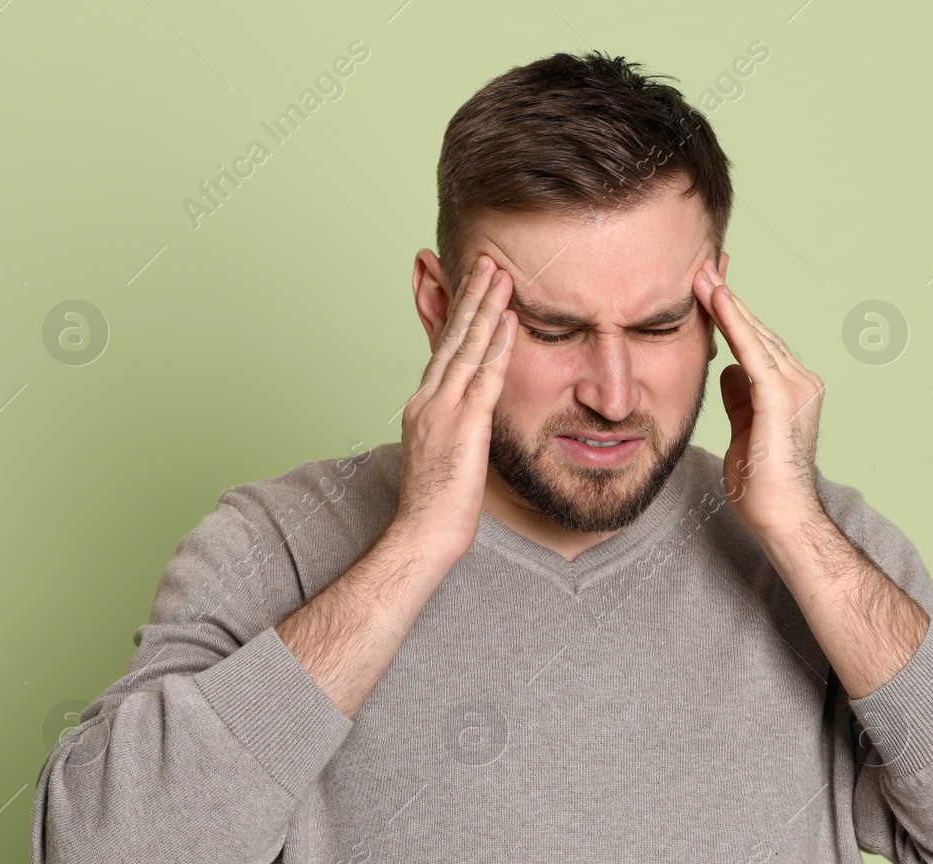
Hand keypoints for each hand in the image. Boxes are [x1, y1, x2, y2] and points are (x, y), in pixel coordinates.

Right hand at [394, 254, 516, 561]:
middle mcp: (428, 399)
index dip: (458, 315)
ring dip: (486, 307)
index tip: (471, 286)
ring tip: (500, 273)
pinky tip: (510, 319)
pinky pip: (485, 376)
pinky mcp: (463, 425)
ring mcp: (443, 410)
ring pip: (467, 347)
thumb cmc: (435, 508)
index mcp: (423, 406)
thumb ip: (453, 430)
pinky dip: (498, 344)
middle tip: (486, 260)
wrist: (422, 534)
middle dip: (470, 296)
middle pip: (452, 337)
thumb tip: (467, 420)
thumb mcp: (442, 458)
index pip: (444, 349)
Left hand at [692, 259, 825, 537]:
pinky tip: (716, 299)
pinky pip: (752, 351)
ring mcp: (796, 386)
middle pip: (757, 332)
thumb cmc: (762, 485)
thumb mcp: (744, 430)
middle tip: (701, 267)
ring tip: (701, 274)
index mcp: (792, 390)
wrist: (781, 516)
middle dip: (727, 300)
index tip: (708, 288)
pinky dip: (733, 322)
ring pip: (755, 335)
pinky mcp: (782, 396)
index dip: (733, 316)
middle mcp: (801, 381)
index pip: (757, 344)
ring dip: (727, 303)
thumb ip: (740, 398)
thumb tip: (728, 370)